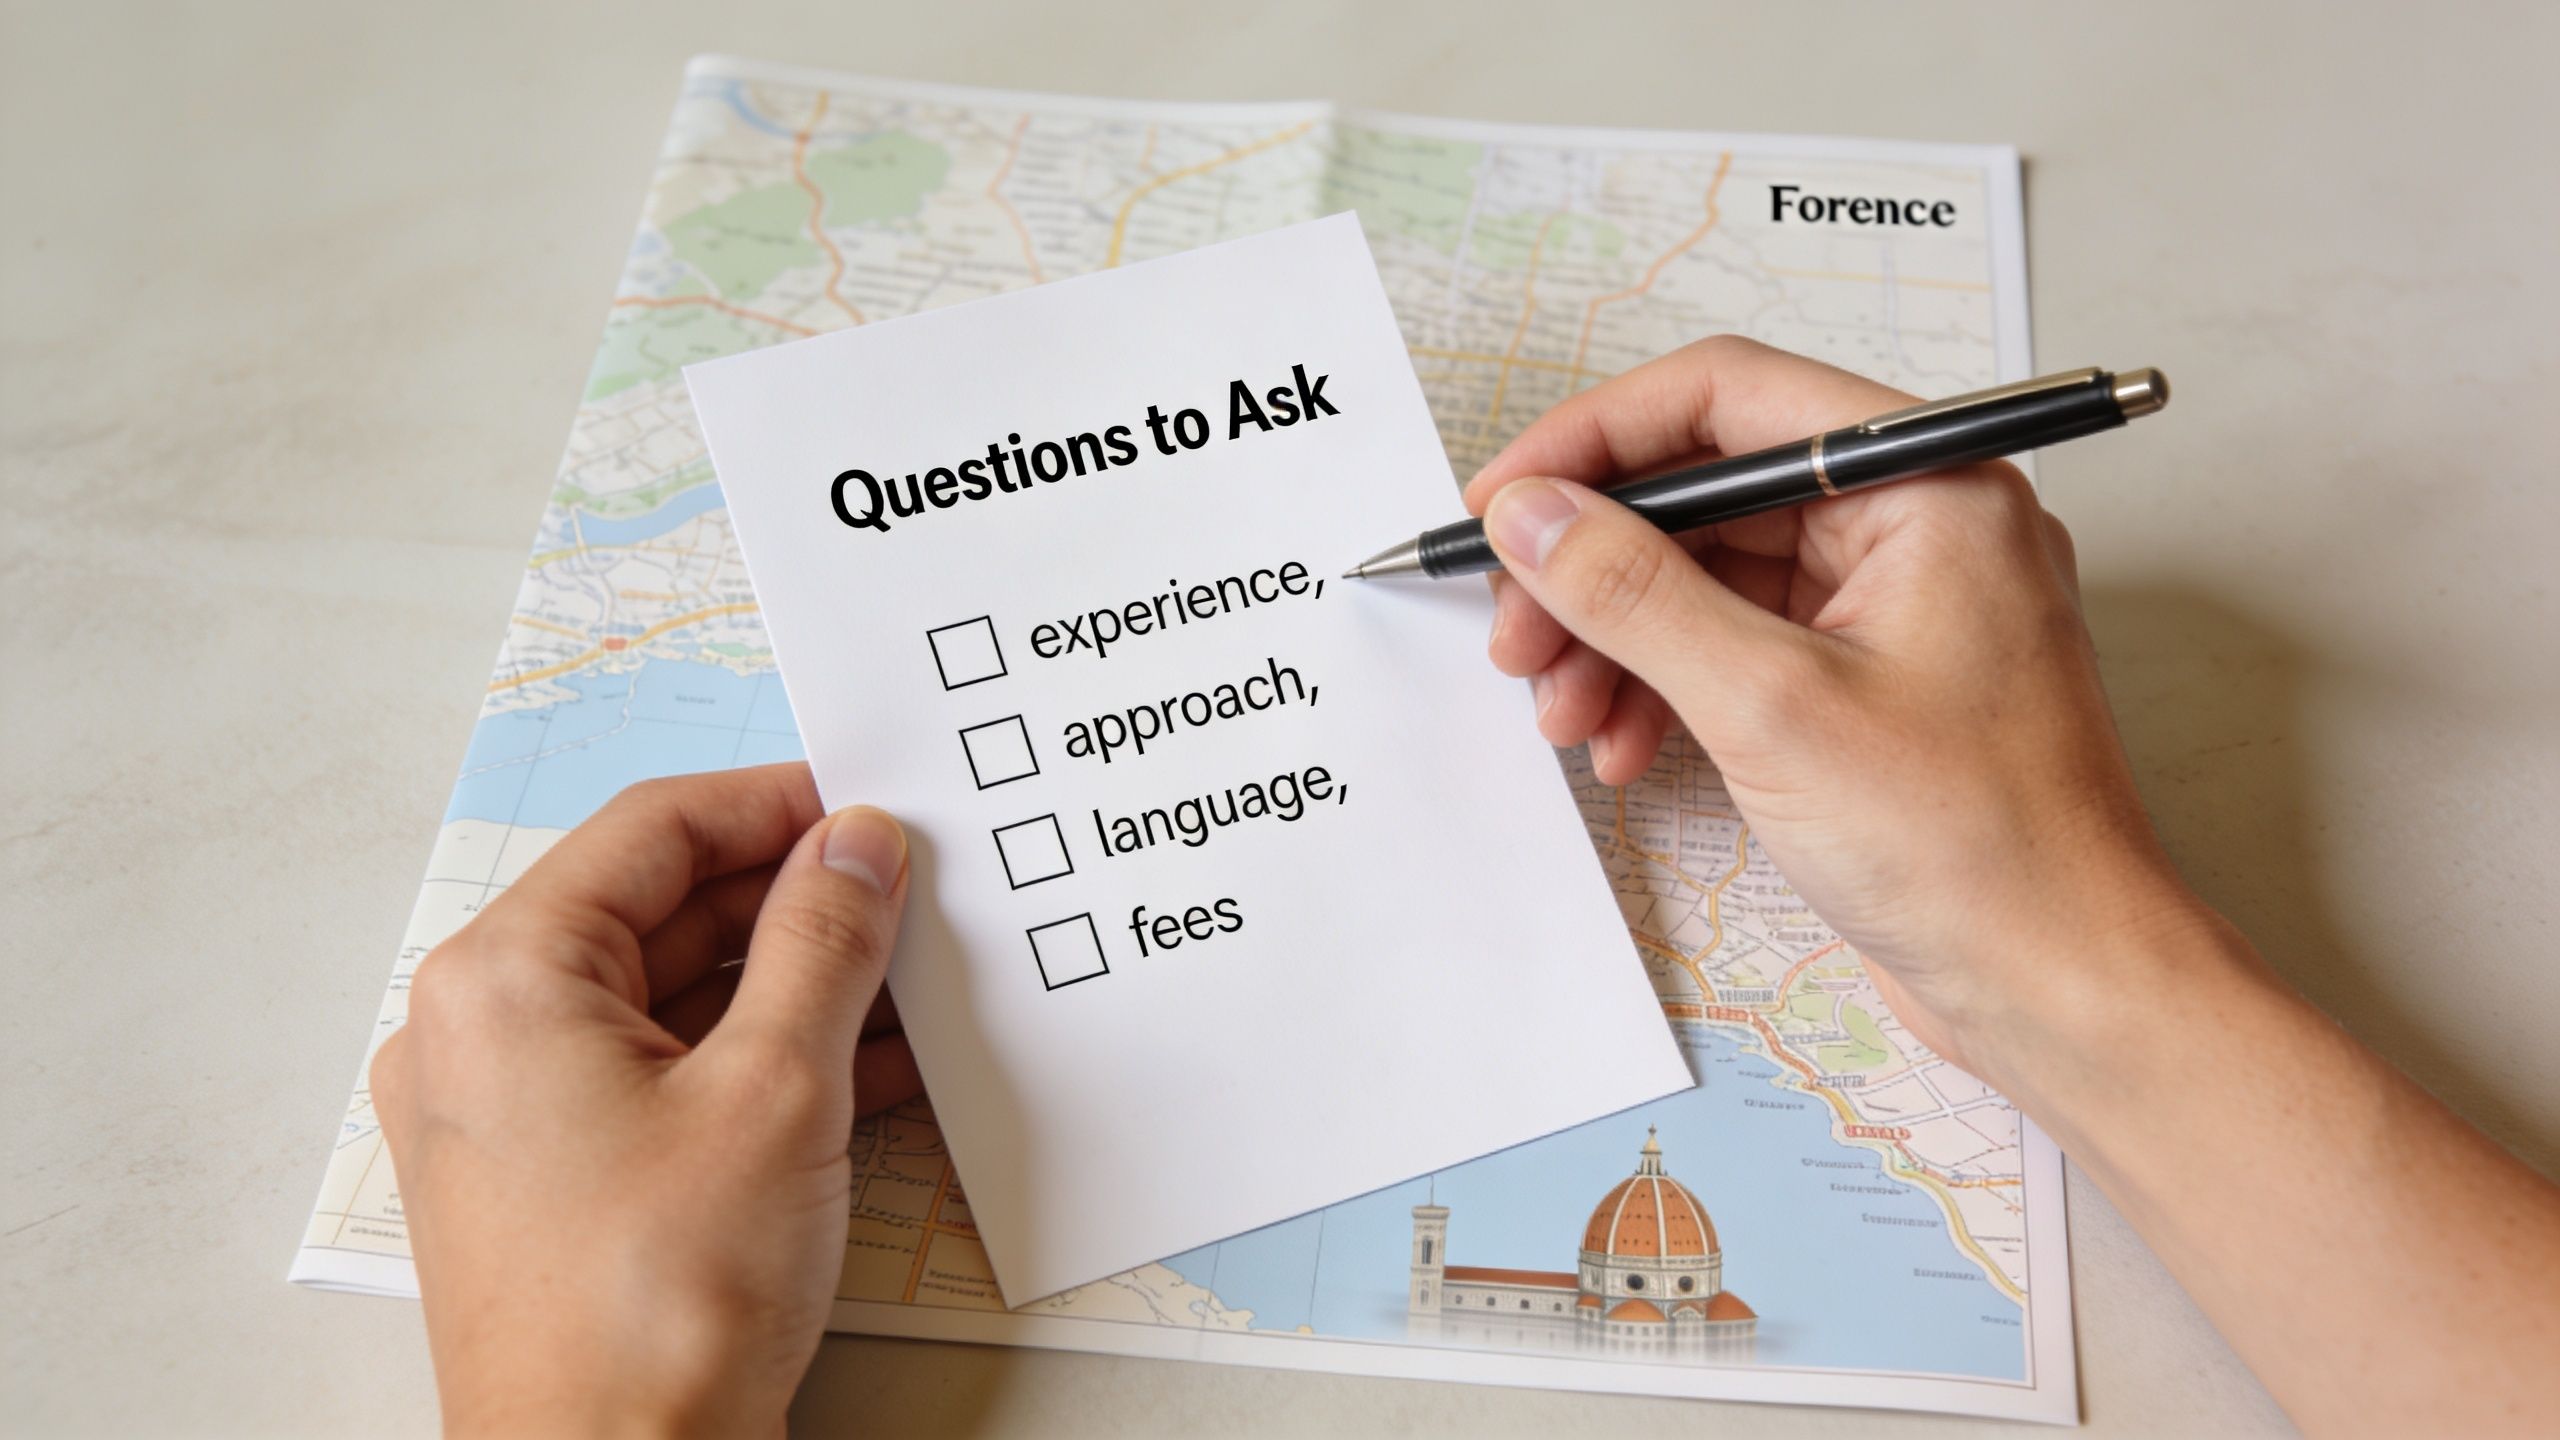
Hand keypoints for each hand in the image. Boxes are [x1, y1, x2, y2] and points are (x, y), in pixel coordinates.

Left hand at [368, 763, 921, 1434]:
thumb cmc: (655, 1310)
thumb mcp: (777, 1090)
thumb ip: (824, 944)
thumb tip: (856, 846)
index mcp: (503, 980)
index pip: (654, 831)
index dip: (776, 805)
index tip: (871, 807)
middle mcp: (484, 1035)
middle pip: (660, 911)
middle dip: (794, 901)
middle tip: (908, 893)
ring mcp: (515, 1116)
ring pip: (672, 1000)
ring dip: (793, 985)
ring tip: (910, 978)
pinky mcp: (559, 1184)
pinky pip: (667, 1080)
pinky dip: (763, 1063)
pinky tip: (873, 1067)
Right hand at [1467, 338, 2208, 1085]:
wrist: (2061, 987)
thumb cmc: (1972, 847)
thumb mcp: (1770, 708)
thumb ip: (1635, 594)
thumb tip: (1531, 514)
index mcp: (1931, 483)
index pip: (1728, 398)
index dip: (1595, 442)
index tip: (1504, 502)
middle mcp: (1918, 523)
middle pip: (1708, 493)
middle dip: (1595, 565)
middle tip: (1515, 634)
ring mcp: (1894, 605)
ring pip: (1710, 575)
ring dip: (1616, 637)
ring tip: (1560, 713)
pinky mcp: (1867, 683)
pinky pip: (1737, 644)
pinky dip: (1665, 685)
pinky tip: (1620, 745)